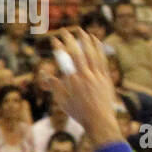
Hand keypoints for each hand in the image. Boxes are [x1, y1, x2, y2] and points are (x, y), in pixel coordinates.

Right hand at [46, 28, 118, 145]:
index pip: (65, 60)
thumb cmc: (78, 113)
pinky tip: (96, 42)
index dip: (59, 48)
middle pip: (78, 53)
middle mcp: (86, 76)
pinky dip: (98, 49)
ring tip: (82, 31)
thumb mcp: (62, 101)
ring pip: (93, 54)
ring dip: (87, 41)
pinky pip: (102, 59)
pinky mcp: (105, 78)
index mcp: (73, 81)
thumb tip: (45, 75)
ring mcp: (97, 76)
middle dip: (71, 40)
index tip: (55, 39)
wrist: (99, 121)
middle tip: (65, 30)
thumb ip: (55, 86)